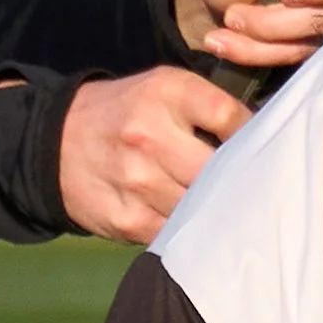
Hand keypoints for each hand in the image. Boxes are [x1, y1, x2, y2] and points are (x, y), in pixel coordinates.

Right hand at [58, 68, 247, 242]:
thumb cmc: (126, 115)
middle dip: (238, 181)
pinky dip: (190, 231)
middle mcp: (149, 135)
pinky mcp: (128, 220)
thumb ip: (210, 107)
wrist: (54, 143)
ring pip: (204, 207)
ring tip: (217, 203)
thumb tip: (268, 138)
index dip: (253, 138)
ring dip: (215, 209)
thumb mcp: (163, 88)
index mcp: (165, 93)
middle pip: (221, 170)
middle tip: (249, 187)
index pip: (231, 119)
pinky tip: (190, 221)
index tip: (259, 150)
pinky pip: (179, 233)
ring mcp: (137, 181)